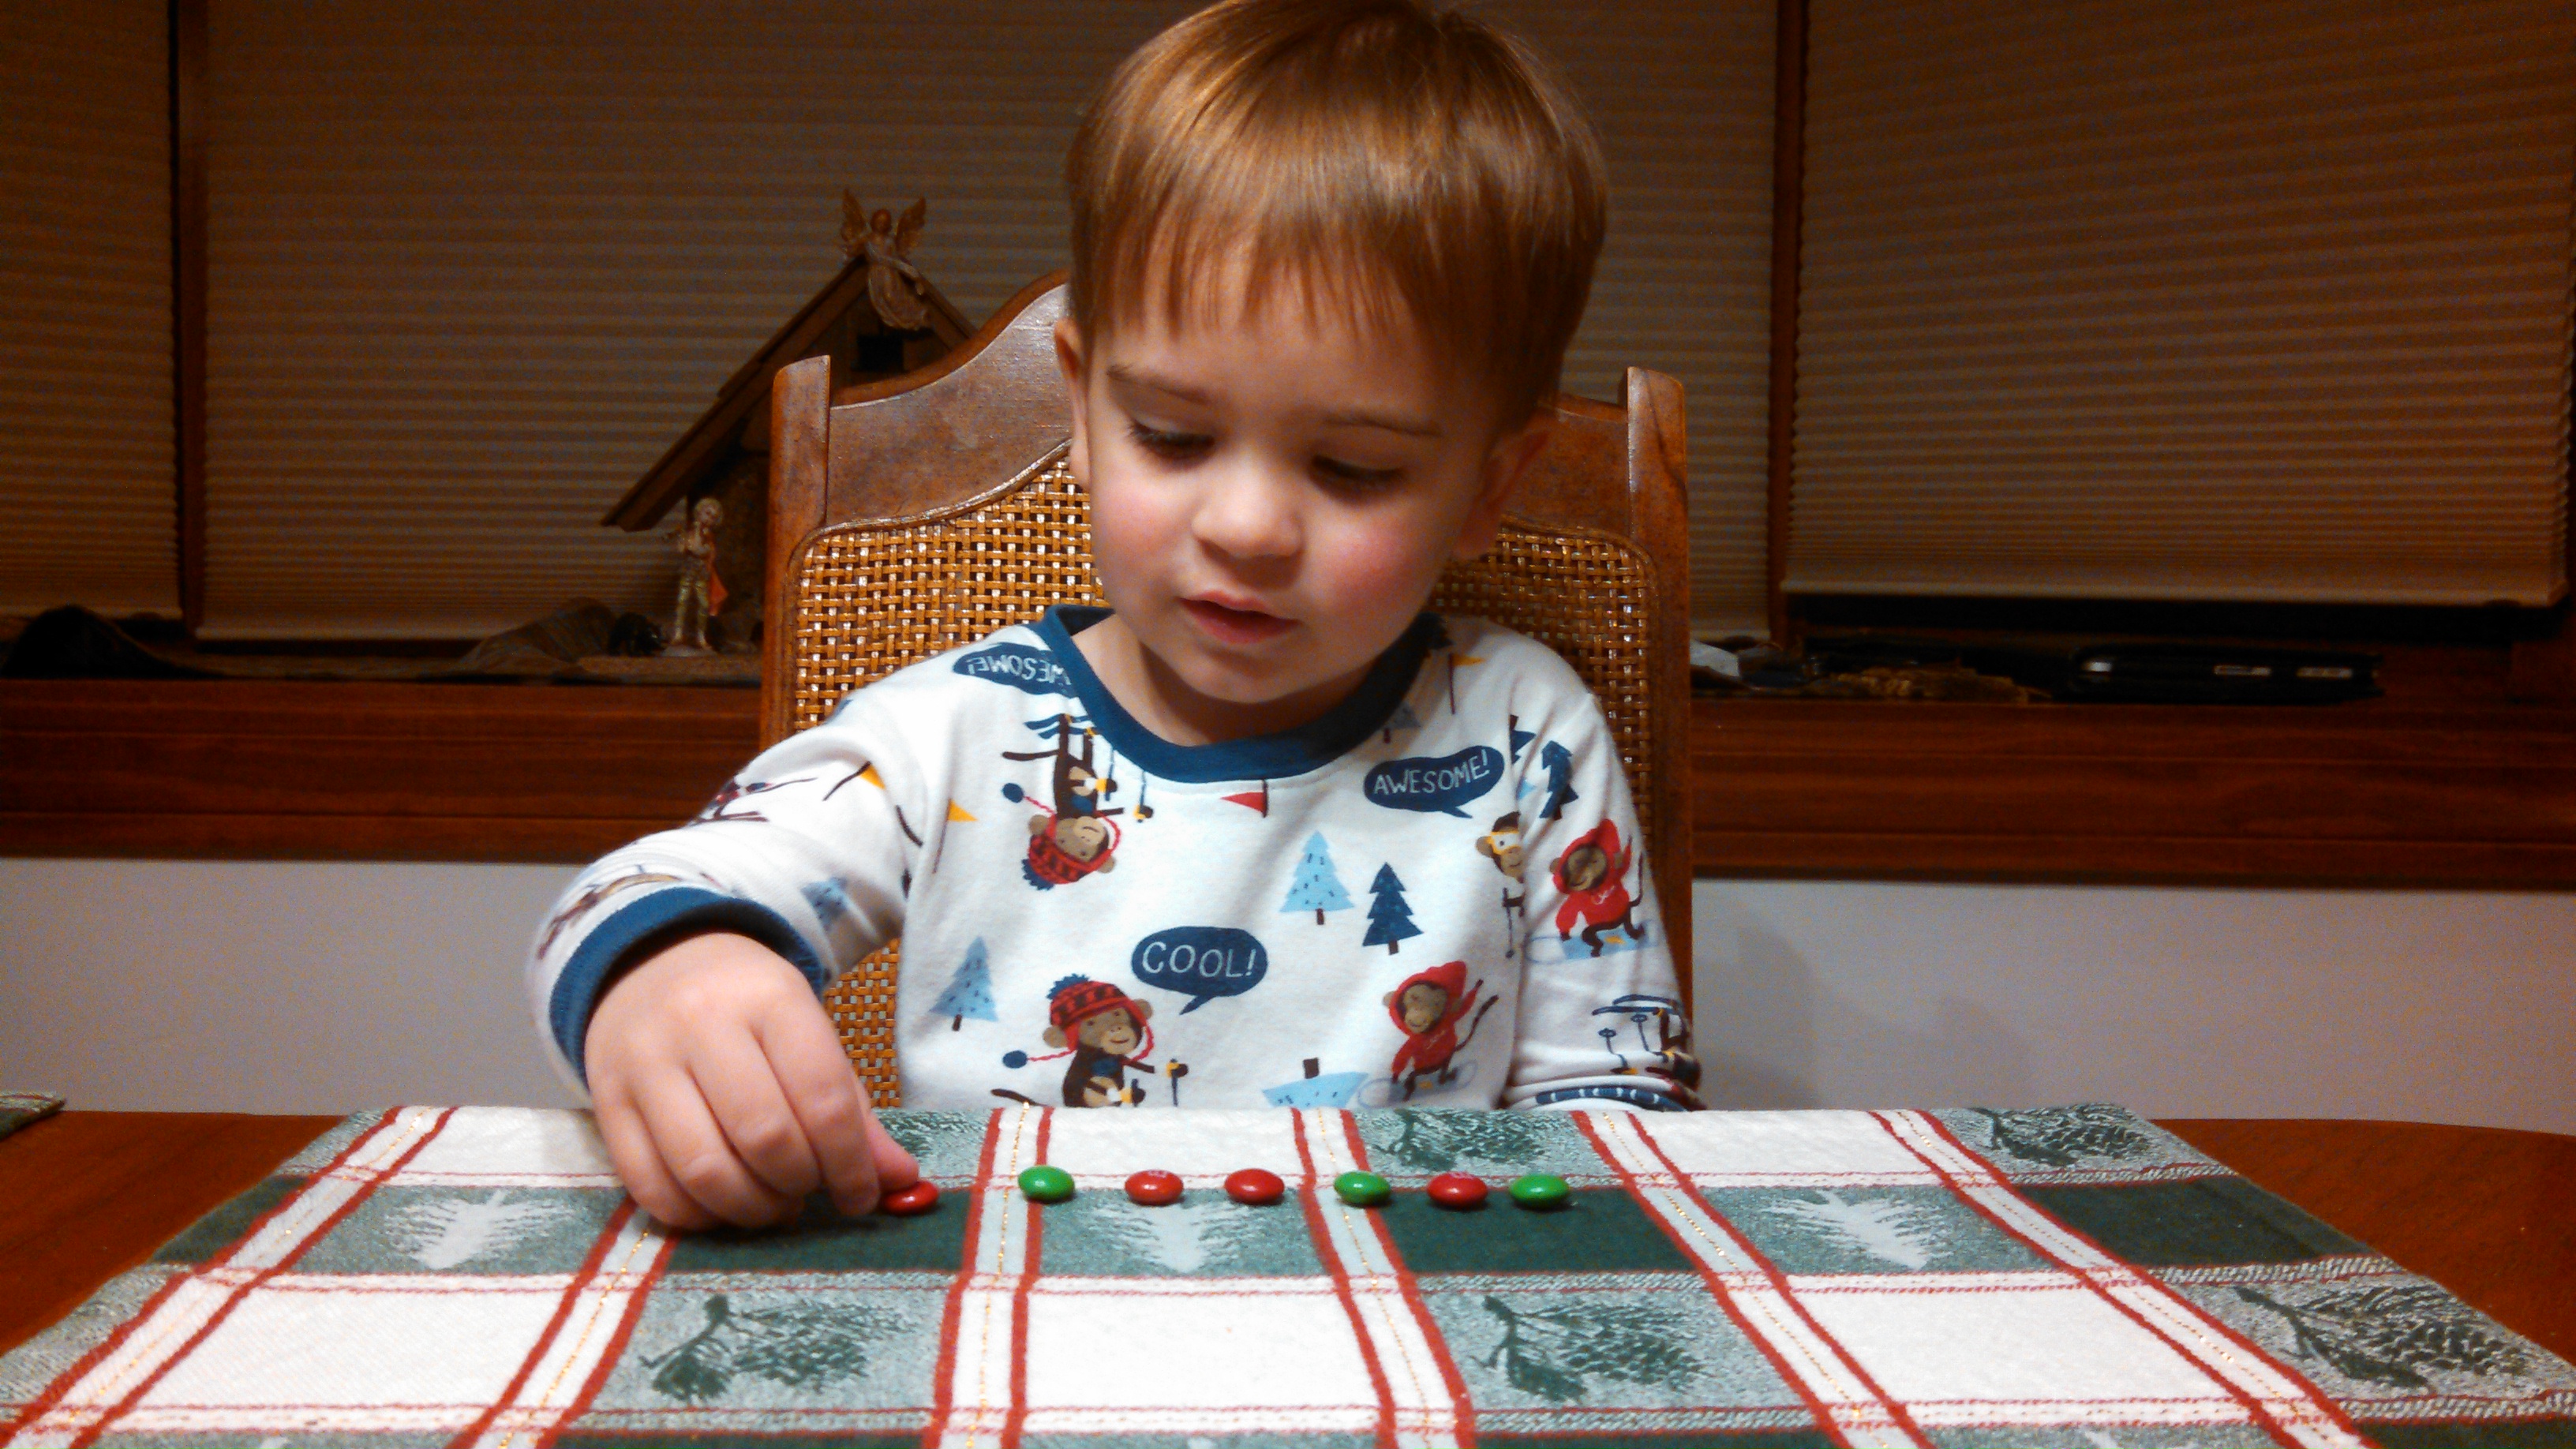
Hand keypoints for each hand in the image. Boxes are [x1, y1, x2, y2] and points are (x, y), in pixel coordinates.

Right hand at [584, 930, 917, 1229]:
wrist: (652, 962)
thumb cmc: (747, 1008)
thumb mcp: (809, 1035)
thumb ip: (854, 1111)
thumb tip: (899, 1181)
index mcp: (770, 999)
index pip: (821, 1096)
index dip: (850, 1163)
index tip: (862, 1195)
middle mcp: (700, 1024)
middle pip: (763, 1136)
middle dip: (799, 1183)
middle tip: (808, 1191)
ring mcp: (644, 1064)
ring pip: (703, 1169)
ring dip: (750, 1209)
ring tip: (771, 1205)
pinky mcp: (606, 1103)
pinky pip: (649, 1187)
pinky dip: (695, 1217)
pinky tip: (722, 1207)